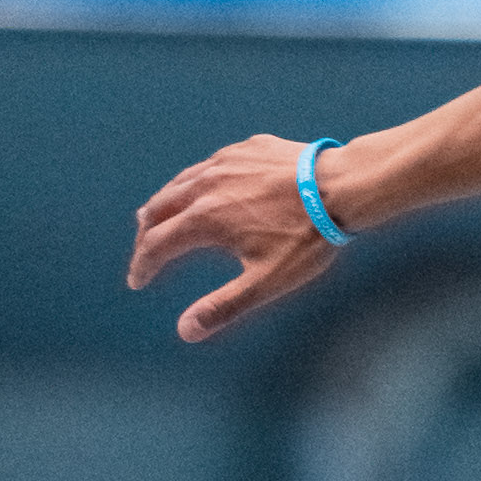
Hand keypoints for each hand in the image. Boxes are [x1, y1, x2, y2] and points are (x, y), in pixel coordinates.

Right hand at [128, 134, 341, 341]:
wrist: (341, 187)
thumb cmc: (306, 237)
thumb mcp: (266, 280)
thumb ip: (224, 306)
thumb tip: (186, 331)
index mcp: (204, 219)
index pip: (157, 245)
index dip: (143, 266)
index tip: (138, 281)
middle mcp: (205, 185)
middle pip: (158, 209)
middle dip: (146, 234)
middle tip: (144, 252)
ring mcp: (224, 162)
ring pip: (180, 182)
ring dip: (164, 204)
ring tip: (156, 216)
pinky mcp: (245, 148)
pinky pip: (208, 164)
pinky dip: (195, 181)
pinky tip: (202, 187)